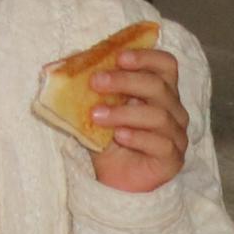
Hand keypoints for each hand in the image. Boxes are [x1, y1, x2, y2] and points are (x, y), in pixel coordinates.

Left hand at [82, 45, 189, 193]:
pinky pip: (161, 143)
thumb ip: (85, 84)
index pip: (166, 65)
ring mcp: (176, 134)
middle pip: (158, 86)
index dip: (146, 57)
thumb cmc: (107, 136)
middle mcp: (173, 109)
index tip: (119, 57)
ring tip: (97, 115)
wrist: (112, 176)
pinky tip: (119, 136)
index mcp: (159, 90)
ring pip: (158, 115)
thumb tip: (57, 65)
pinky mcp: (173, 159)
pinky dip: (138, 137)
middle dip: (124, 81)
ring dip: (123, 112)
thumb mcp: (95, 105)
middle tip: (95, 82)